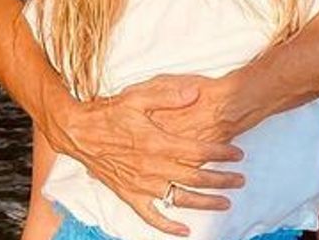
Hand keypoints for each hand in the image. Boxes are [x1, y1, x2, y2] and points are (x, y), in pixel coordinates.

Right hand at [44, 79, 244, 236]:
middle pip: (196, 178)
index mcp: (157, 142)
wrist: (78, 132)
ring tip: (226, 202)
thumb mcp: (137, 96)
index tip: (237, 155)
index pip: (199, 152)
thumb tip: (195, 93)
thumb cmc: (108, 113)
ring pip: (181, 199)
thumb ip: (168, 95)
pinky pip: (151, 216)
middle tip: (241, 179)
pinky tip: (185, 230)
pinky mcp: (129, 195)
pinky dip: (168, 226)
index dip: (221, 154)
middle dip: (222, 180)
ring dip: (206, 203)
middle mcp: (152, 167)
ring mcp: (141, 185)